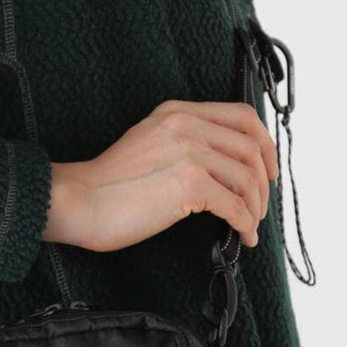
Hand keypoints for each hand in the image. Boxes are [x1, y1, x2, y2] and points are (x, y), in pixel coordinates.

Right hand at [42, 99, 277, 252]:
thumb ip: (181, 144)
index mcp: (177, 112)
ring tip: (250, 225)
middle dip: (263, 180)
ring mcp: (190, 152)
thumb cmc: (106, 185)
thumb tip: (217, 171)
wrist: (80, 200)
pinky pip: (234, 204)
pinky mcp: (190, 183)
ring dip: (255, 206)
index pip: (240, 116)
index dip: (264, 143)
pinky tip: (241, 234)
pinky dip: (244, 222)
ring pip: (246, 177)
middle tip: (261, 204)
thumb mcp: (147, 144)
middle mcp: (187, 125)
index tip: (267, 167)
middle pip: (250, 146)